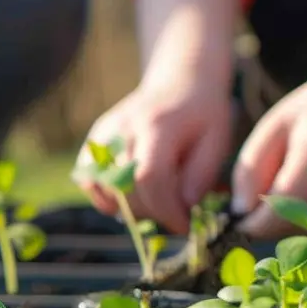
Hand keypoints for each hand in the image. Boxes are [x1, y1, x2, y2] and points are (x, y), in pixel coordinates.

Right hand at [76, 75, 232, 234]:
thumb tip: (182, 208)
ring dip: (130, 207)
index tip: (184, 225)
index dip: (166, 210)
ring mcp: (103, 135)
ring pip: (103, 191)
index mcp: (158, 127)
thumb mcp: (217, 141)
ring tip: (155, 199)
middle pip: (125, 189)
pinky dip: (108, 197)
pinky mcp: (93, 141)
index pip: (150, 179)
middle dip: (153, 212)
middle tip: (174, 211)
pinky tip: (132, 193)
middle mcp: (123, 130)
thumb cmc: (203, 115)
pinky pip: (89, 182)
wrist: (179, 82)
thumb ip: (201, 176)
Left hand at [233, 69, 306, 237]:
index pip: (272, 217)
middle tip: (273, 189)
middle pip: (291, 230)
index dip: (249, 223)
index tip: (237, 216)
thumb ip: (250, 170)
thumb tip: (239, 212)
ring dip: (296, 221)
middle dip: (271, 221)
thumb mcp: (274, 126)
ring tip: (304, 182)